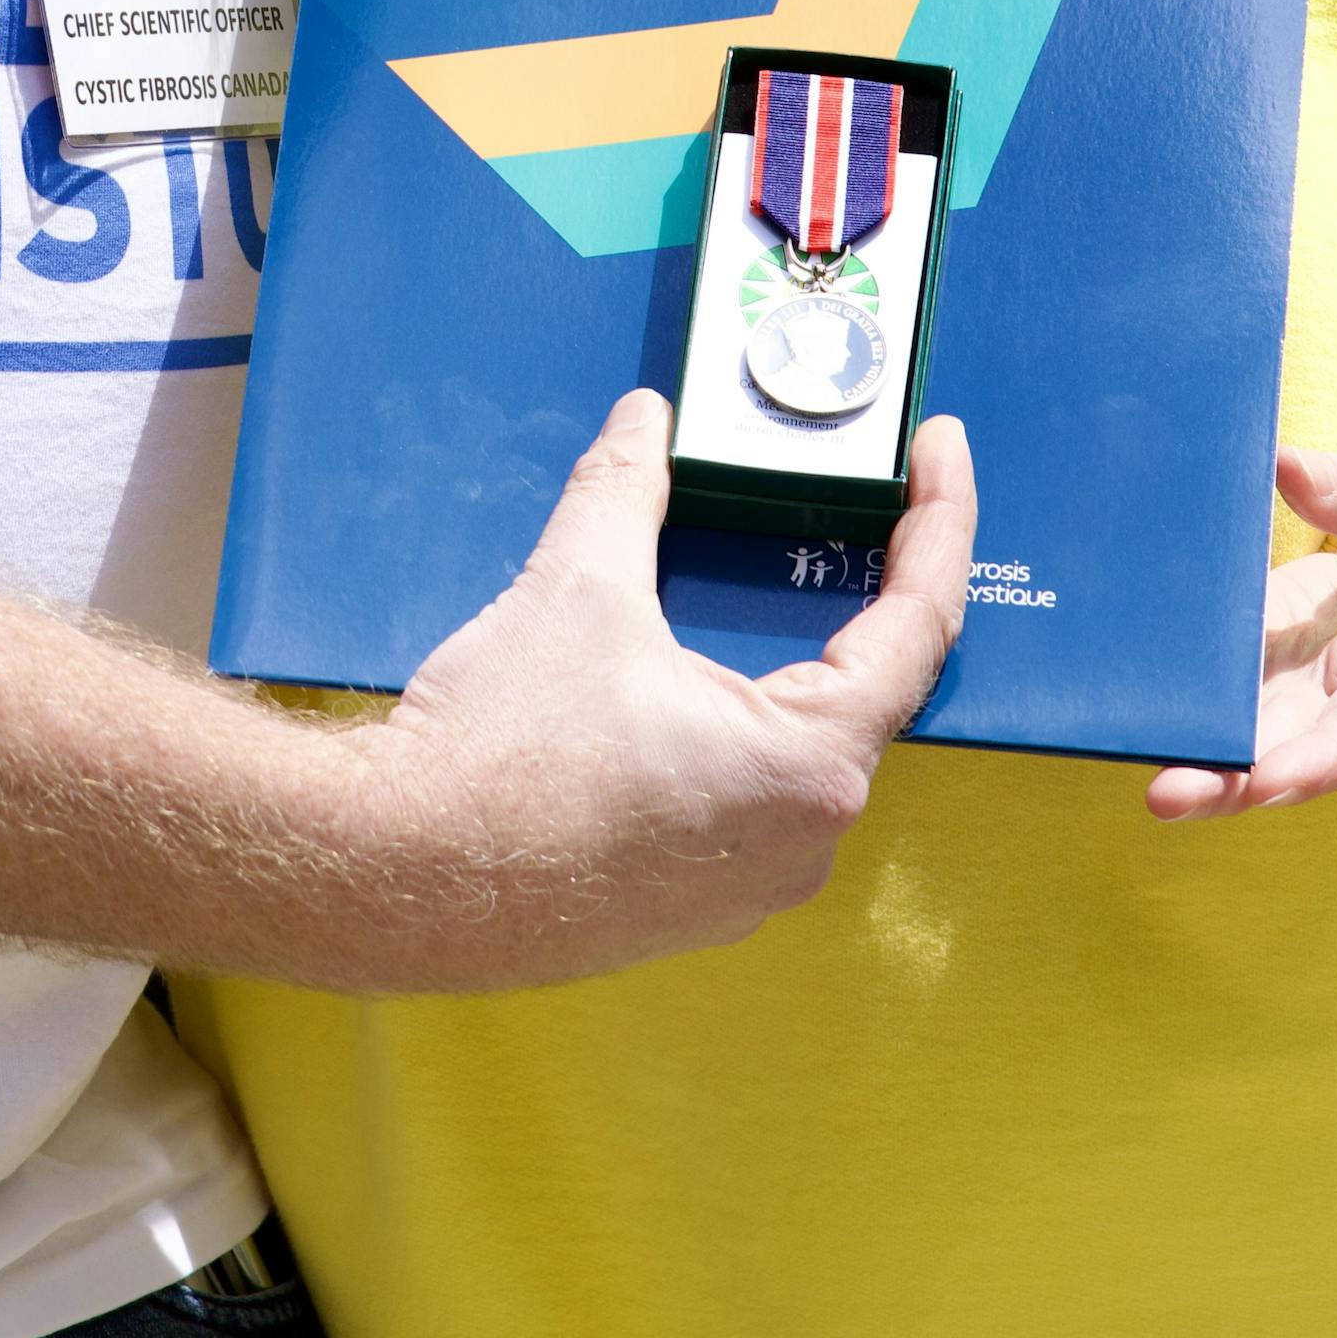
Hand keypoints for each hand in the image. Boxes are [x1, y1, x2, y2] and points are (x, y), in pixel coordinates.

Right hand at [363, 396, 976, 981]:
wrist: (398, 876)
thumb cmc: (496, 758)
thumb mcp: (578, 590)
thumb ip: (626, 492)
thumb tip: (645, 426)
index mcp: (808, 764)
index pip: (917, 626)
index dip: (939, 521)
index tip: (938, 454)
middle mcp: (801, 842)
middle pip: (866, 691)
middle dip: (861, 593)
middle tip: (862, 506)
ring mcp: (749, 890)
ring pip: (801, 751)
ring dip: (791, 672)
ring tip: (768, 594)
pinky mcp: (691, 910)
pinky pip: (745, 804)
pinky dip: (736, 734)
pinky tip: (691, 691)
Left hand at [1144, 436, 1336, 820]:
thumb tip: (1287, 471)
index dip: (1328, 756)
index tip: (1266, 782)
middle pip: (1314, 745)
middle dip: (1243, 777)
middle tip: (1168, 793)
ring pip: (1276, 730)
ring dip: (1215, 755)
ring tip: (1148, 770)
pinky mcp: (1305, 657)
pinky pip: (1253, 686)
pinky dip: (1207, 701)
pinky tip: (1150, 710)